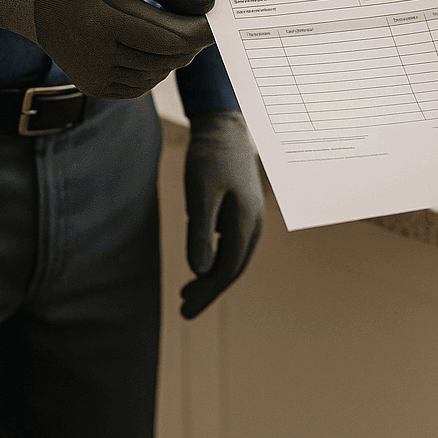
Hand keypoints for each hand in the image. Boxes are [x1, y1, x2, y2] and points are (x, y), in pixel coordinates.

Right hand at [0, 0, 214, 98]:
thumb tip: (208, 0)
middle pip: (168, 59)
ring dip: (177, 50)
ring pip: (159, 72)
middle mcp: (93, 58)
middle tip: (207, 16)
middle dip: (194, 39)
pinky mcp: (92, 86)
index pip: (170, 39)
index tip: (222, 15)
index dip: (202, 30)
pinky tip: (152, 37)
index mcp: (98, 21)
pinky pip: (142, 82)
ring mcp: (91, 78)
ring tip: (177, 20)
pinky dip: (157, 63)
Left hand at [180, 110, 263, 319]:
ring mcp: (250, 216)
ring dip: (212, 277)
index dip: (207, 293)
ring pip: (234, 256)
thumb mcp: (200, 193)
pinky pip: (232, 243)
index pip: (227, 270)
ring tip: (188, 292)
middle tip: (183, 309)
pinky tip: (201, 263)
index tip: (185, 311)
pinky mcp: (242, 209)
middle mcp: (253, 223)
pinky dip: (216, 258)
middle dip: (209, 291)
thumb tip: (200, 270)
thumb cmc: (210, 157)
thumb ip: (200, 232)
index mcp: (245, 222)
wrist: (224, 125)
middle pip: (233, 268)